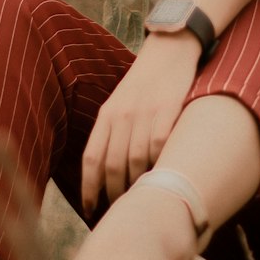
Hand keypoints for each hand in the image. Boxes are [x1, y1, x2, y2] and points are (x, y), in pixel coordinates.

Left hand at [81, 31, 200, 213]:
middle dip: (115, 194)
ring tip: (143, 198)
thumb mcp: (120, 103)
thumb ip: (113, 132)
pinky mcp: (169, 107)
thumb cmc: (144, 82)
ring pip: (137, 159)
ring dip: (139, 184)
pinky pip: (161, 143)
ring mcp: (146, 111)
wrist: (169, 49)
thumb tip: (108, 174)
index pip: (92, 158)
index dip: (89, 188)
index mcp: (107, 114)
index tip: (91, 210)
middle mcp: (122, 114)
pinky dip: (161, 163)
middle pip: (113, 164)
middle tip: (122, 210)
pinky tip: (164, 175)